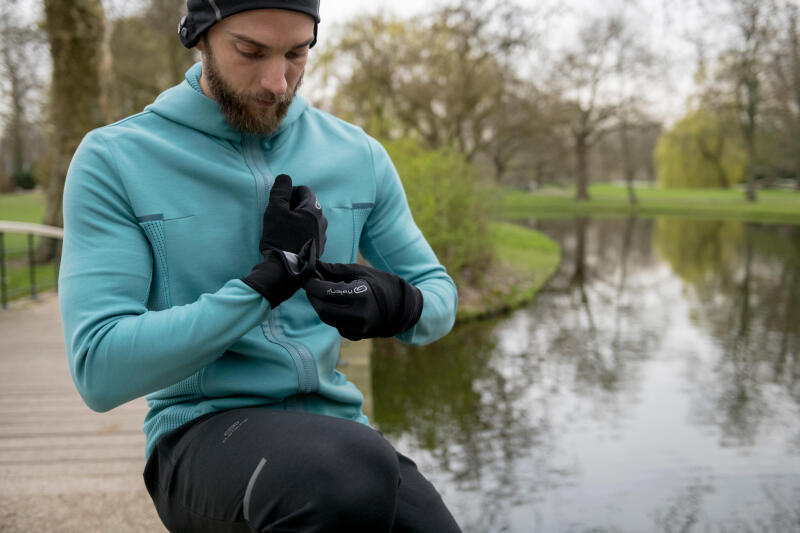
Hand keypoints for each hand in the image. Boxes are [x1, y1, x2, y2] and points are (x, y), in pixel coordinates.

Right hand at [242, 174, 325, 306]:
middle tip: (279, 215)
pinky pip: (310, 234)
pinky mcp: (318, 249)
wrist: (285, 271)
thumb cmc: (279, 238)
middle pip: (308, 205)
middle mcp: (322, 222)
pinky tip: (290, 241)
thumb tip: (285, 177)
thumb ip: (280, 191)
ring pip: (310, 220)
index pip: (304, 190)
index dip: (290, 192)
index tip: (279, 202)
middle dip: (294, 206)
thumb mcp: (275, 210)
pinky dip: (301, 233)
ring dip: (298, 220)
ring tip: (284, 229)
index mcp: (314, 210)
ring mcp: (322, 237)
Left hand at [303, 262, 422, 340]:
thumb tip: (313, 265)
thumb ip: (335, 269)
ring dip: (320, 304)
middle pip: (322, 308)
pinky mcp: (357, 336)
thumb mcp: (360, 272)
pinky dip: (331, 314)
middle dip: (313, 296)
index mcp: (361, 296)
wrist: (404, 307)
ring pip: (327, 318)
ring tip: (323, 292)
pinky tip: (337, 304)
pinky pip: (335, 325)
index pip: (325, 292)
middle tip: (311, 284)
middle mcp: (359, 316)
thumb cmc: (381, 284)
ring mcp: (358, 329)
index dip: (311, 284)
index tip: (306, 276)